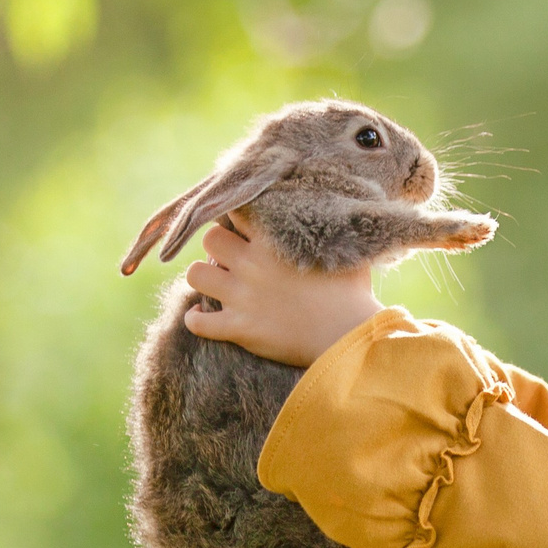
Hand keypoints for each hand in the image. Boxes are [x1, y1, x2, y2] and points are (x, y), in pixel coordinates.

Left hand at [181, 217, 381, 366]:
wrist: (349, 337)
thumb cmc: (353, 294)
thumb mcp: (346, 249)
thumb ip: (331, 229)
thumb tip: (334, 211)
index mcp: (274, 241)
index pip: (237, 211)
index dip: (237, 217)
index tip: (245, 227)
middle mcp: (251, 264)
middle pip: (210, 238)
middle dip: (217, 245)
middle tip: (230, 256)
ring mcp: (242, 297)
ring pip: (195, 274)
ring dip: (203, 276)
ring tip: (217, 282)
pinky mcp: (239, 328)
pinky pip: (197, 323)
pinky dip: (195, 320)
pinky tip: (202, 316)